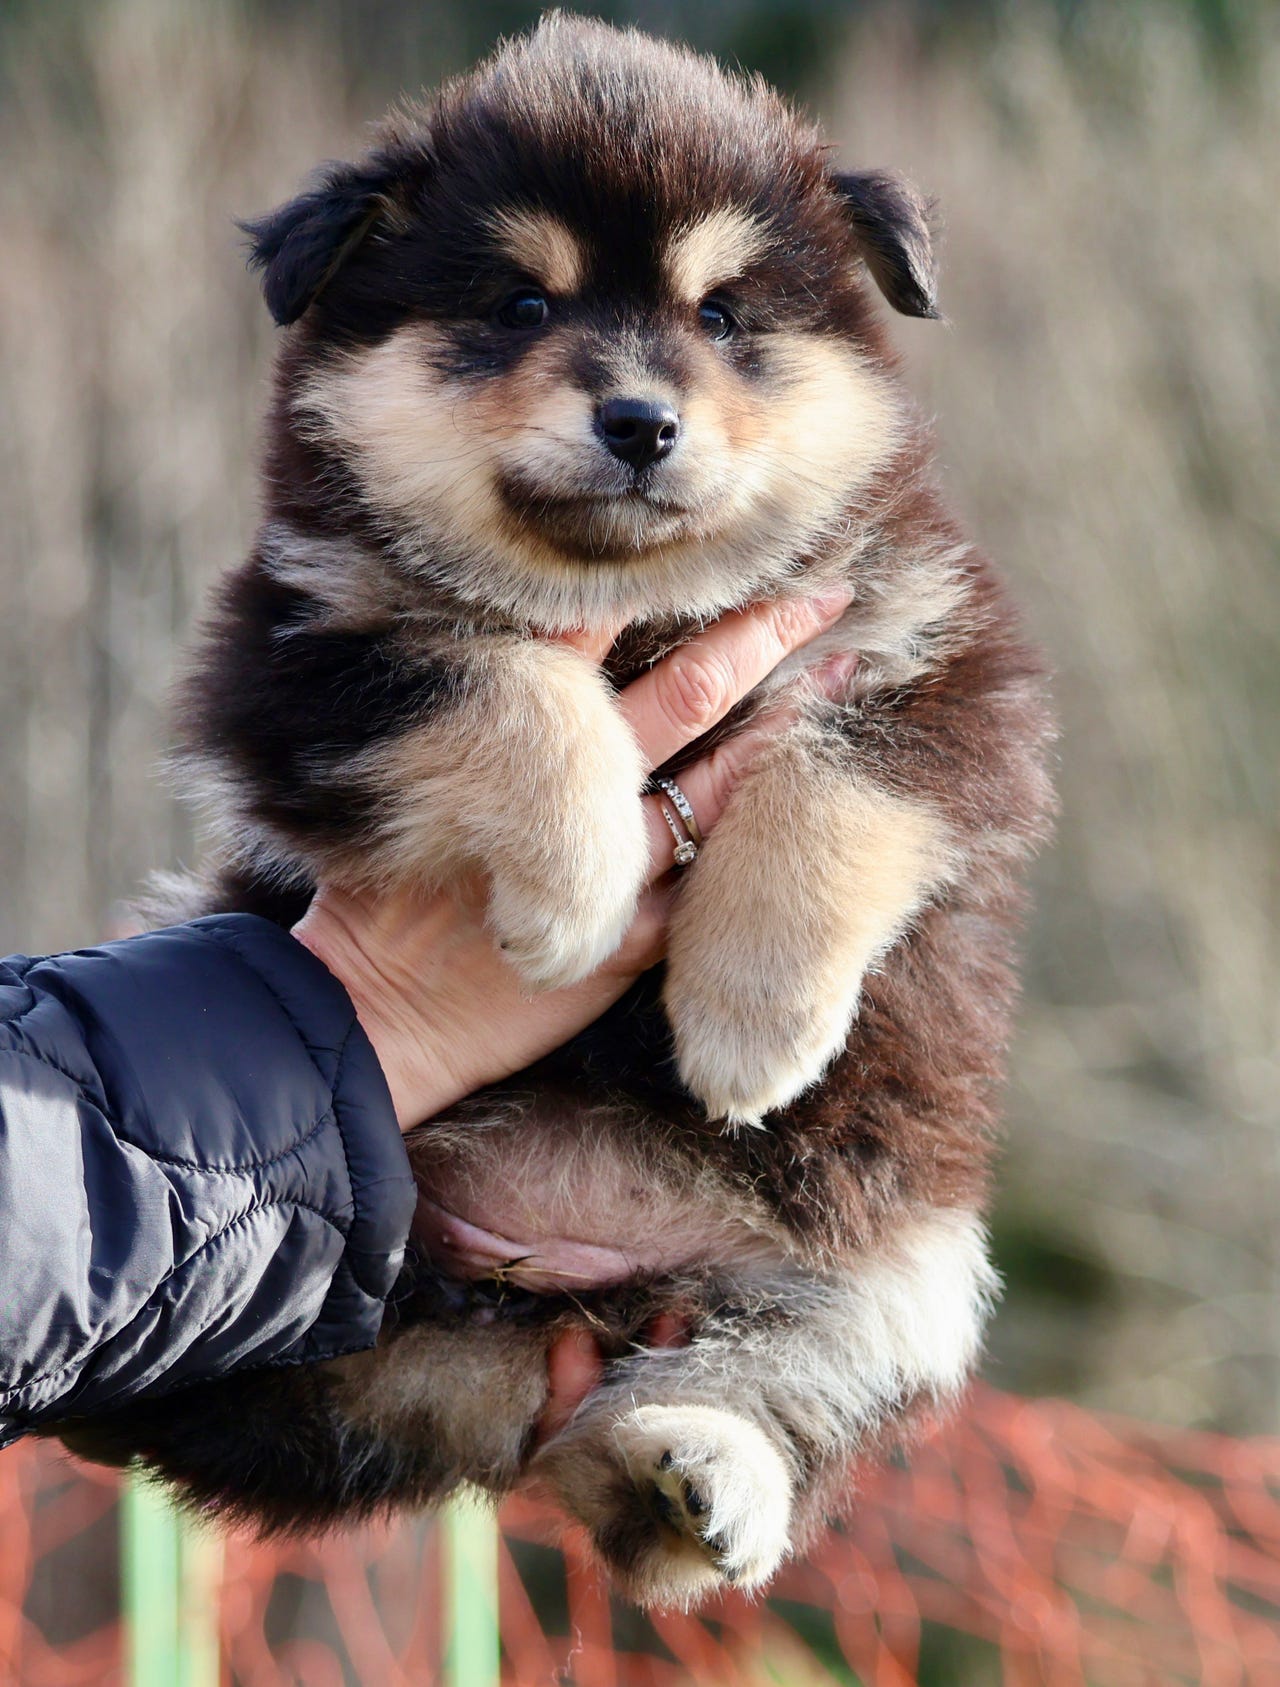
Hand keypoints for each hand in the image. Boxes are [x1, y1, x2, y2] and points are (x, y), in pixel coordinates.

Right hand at [292, 590, 852, 1130]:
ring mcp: (615, 866)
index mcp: (522, 735)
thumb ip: (489, 707)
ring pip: (717, 780)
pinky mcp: (632, 936)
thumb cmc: (386, 885)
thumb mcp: (428, 773)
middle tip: (827, 592)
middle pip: (686, 695)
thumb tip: (545, 628)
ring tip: (840, 672)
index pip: (605, 634)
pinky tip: (801, 796)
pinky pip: (709, 878)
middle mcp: (578, 792)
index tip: (733, 544)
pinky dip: (753, 831)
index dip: (673, 586)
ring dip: (783, 725)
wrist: (377, 1002)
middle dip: (759, 640)